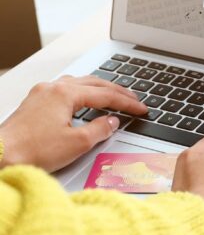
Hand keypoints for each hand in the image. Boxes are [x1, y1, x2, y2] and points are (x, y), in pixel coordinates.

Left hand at [0, 75, 146, 171]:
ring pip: (77, 84)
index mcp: (65, 93)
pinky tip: (83, 102)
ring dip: (98, 89)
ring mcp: (40, 94)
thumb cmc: (31, 150)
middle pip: (93, 83)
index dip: (127, 103)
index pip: (106, 95)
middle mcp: (52, 88)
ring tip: (112, 96)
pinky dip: (81, 94)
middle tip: (133, 99)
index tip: (141, 109)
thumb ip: (100, 129)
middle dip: (116, 91)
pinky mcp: (33, 104)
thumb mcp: (77, 142)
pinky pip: (64, 91)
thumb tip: (111, 122)